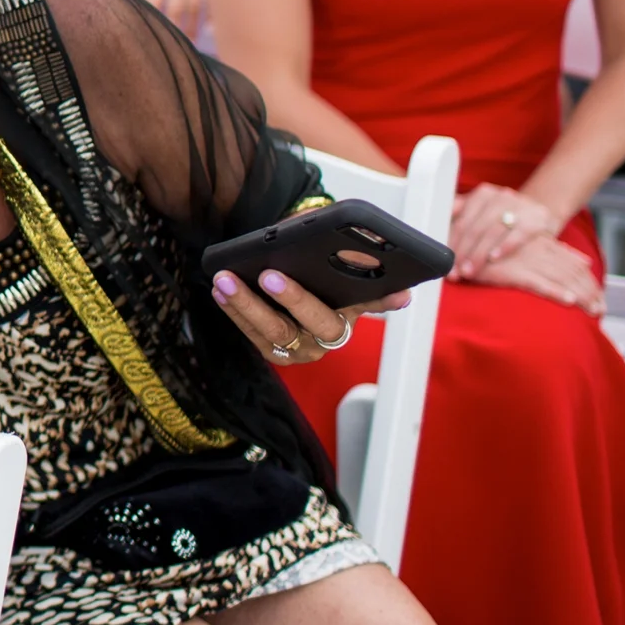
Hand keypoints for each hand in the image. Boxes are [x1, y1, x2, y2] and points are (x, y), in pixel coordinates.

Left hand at [142, 0, 216, 37]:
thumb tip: (139, 0)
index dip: (153, 17)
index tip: (151, 35)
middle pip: (175, 6)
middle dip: (174, 27)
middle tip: (175, 46)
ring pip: (195, 5)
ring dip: (193, 25)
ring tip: (191, 42)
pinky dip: (213, 14)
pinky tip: (212, 28)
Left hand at [212, 268, 410, 367]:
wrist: (314, 283)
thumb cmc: (333, 276)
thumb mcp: (355, 278)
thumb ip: (370, 281)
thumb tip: (404, 297)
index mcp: (344, 324)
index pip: (330, 317)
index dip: (304, 299)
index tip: (277, 275)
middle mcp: (319, 344)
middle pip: (289, 328)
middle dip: (270, 301)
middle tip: (263, 274)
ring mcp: (293, 350)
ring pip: (266, 333)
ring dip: (242, 304)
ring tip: (224, 279)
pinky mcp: (272, 350)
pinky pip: (249, 333)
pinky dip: (233, 310)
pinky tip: (220, 289)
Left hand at [450, 184, 558, 279]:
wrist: (541, 214)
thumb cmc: (504, 218)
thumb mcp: (483, 214)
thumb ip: (460, 218)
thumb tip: (434, 231)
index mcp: (482, 195)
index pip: (461, 220)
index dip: (450, 242)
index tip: (443, 261)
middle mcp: (500, 196)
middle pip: (475, 227)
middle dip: (462, 252)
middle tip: (454, 272)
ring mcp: (519, 205)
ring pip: (492, 231)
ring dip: (478, 254)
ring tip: (469, 271)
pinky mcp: (537, 217)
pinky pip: (518, 233)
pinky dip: (504, 246)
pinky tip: (494, 258)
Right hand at [460, 233, 604, 313]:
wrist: (462, 239)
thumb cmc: (492, 244)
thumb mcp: (527, 245)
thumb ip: (555, 251)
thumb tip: (584, 260)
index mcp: (544, 246)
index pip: (574, 265)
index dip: (589, 282)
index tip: (600, 299)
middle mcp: (540, 252)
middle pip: (572, 274)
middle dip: (590, 292)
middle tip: (602, 310)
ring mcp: (527, 261)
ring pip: (561, 279)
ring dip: (581, 295)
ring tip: (593, 311)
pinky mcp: (512, 271)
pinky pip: (537, 282)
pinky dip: (554, 291)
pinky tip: (568, 301)